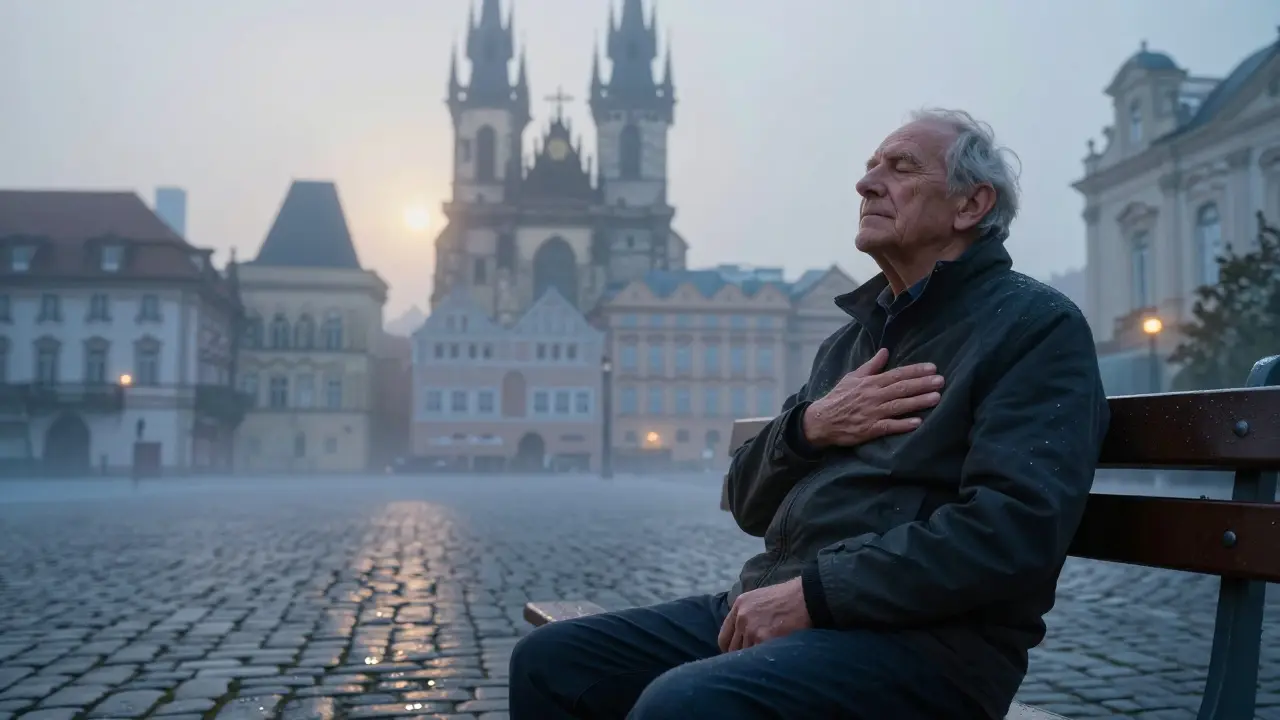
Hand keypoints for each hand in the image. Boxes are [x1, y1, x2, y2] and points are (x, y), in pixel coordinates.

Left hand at [717, 578, 810, 652]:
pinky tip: (772, 661)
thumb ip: (747, 614)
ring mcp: (752, 629)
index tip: (738, 656)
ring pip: (746, 656)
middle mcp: (741, 618)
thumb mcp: (761, 598)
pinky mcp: (765, 638)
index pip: (724, 638)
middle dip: (742, 657)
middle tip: (754, 662)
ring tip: (766, 661)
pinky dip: (764, 661)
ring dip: (755, 660)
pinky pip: (758, 658)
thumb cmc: (789, 598)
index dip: (730, 650)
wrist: (807, 597)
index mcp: (739, 606)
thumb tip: (742, 635)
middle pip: (732, 650)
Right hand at [802, 348, 942, 448]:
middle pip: (901, 388)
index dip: (915, 371)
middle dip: (922, 384)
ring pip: (899, 406)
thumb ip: (871, 365)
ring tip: (936, 398)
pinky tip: (917, 422)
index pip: (896, 374)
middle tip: (941, 381)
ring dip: (918, 401)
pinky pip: (889, 426)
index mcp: (870, 382)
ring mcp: (872, 413)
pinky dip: (903, 424)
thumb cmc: (838, 398)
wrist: (821, 420)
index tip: (932, 367)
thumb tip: (885, 351)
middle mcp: (873, 396)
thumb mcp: (852, 377)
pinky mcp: (869, 429)